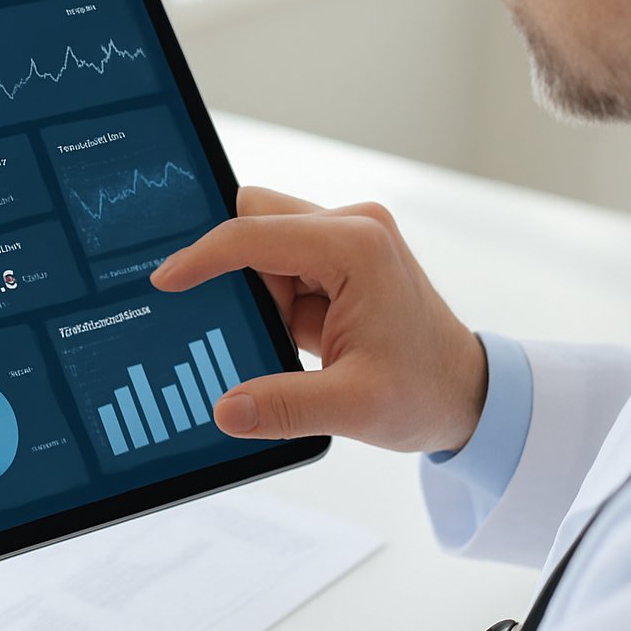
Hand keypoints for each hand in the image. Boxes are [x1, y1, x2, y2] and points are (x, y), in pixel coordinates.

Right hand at [151, 187, 486, 452]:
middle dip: (232, 270)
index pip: (254, 234)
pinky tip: (278, 338)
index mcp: (356, 246)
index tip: (163, 281)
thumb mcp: (354, 407)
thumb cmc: (425, 392)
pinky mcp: (337, 262)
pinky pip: (279, 266)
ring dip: (255, 291)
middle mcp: (352, 227)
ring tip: (276, 342)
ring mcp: (345, 241)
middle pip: (255, 219)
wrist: (467, 394)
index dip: (202, 256)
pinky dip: (268, 301)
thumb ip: (284, 406)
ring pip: (263, 243)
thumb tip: (224, 410)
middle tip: (225, 322)